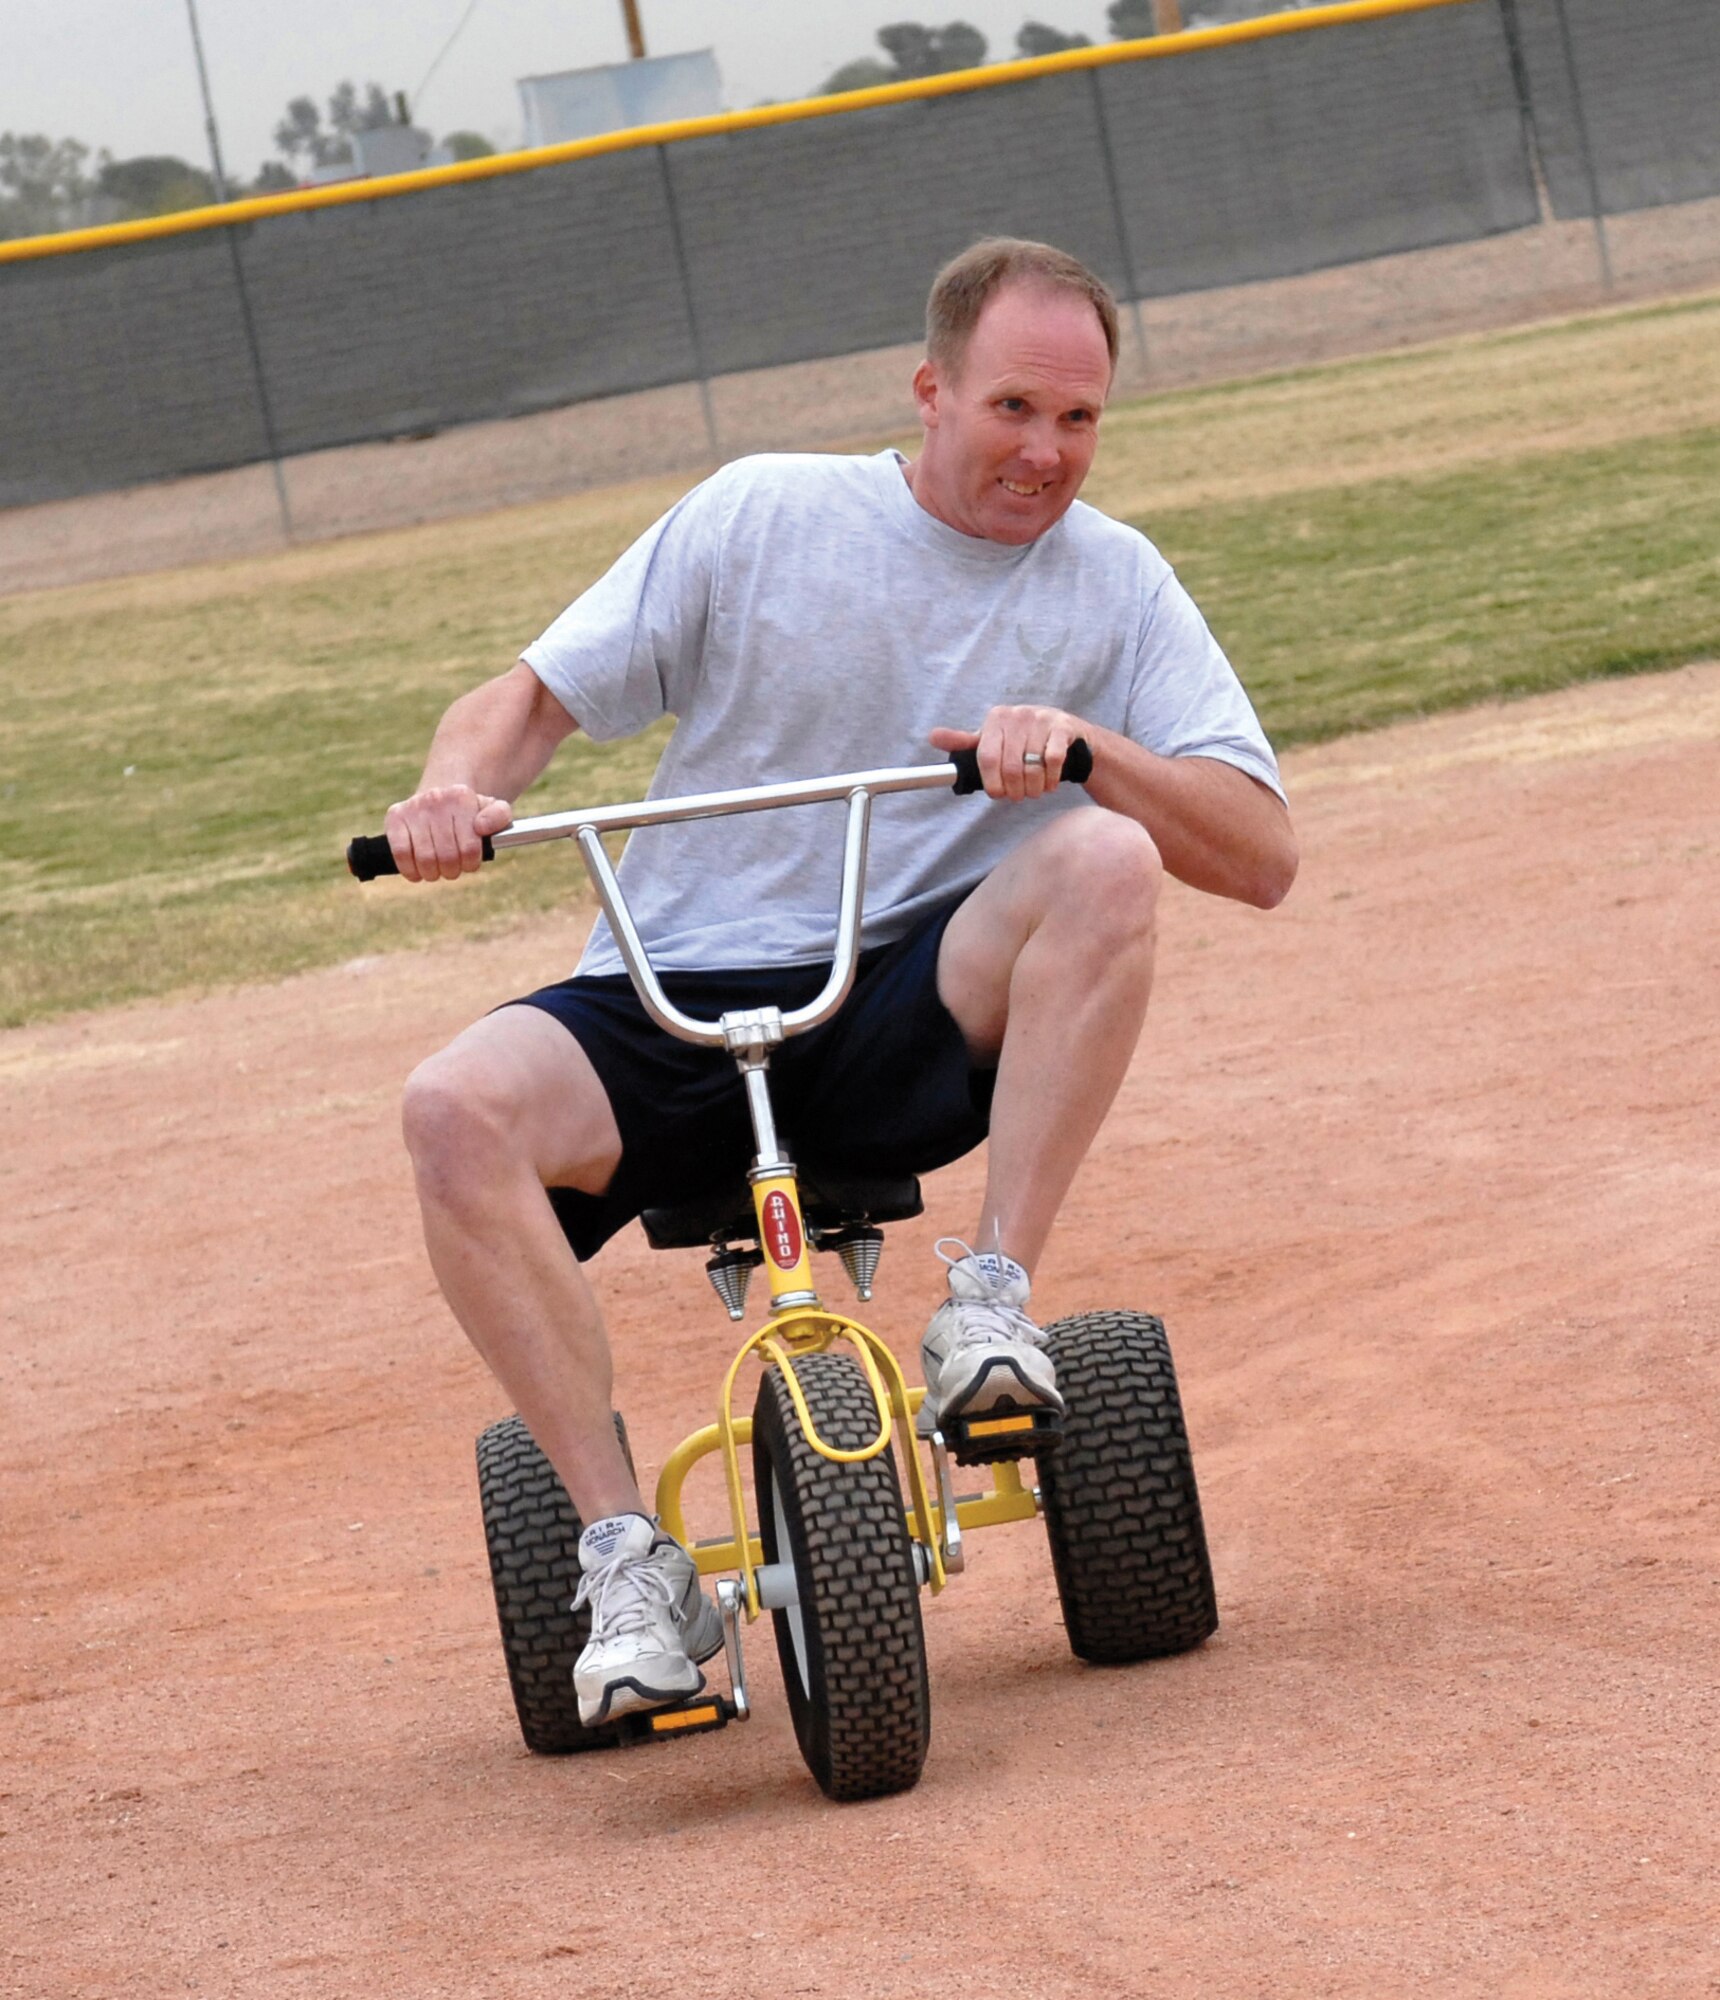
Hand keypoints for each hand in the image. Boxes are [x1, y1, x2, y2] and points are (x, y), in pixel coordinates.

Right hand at [384, 784, 512, 882]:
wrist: (442, 797)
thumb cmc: (470, 812)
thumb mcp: (494, 809)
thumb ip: (500, 816)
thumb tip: (481, 827)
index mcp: (462, 798)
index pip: (469, 848)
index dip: (471, 864)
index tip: (469, 863)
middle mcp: (436, 799)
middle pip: (447, 856)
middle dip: (452, 871)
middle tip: (452, 869)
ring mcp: (414, 808)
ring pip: (425, 858)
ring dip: (433, 873)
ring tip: (436, 870)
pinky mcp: (395, 817)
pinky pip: (400, 853)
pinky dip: (409, 870)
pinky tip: (417, 873)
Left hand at [930, 706, 1083, 801]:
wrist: (1066, 732)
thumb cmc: (1023, 740)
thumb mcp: (993, 739)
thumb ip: (964, 742)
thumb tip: (932, 736)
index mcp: (996, 718)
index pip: (986, 758)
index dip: (992, 783)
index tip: (998, 794)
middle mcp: (1017, 714)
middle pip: (1010, 767)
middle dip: (1015, 790)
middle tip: (1019, 796)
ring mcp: (1041, 719)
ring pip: (1032, 767)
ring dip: (1034, 788)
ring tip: (1034, 791)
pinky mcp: (1062, 727)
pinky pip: (1053, 761)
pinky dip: (1050, 779)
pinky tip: (1049, 783)